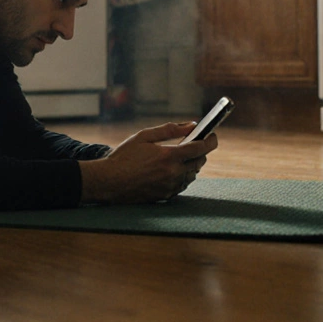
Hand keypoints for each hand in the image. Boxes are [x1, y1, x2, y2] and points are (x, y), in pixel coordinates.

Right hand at [78, 122, 218, 204]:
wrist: (109, 182)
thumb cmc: (124, 157)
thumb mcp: (144, 136)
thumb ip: (169, 130)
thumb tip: (191, 125)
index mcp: (169, 156)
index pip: (201, 148)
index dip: (211, 140)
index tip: (213, 135)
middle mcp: (173, 173)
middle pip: (200, 162)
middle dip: (201, 151)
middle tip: (194, 143)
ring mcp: (170, 186)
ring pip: (192, 174)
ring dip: (192, 164)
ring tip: (181, 156)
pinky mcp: (166, 196)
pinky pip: (183, 184)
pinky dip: (183, 175)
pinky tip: (173, 169)